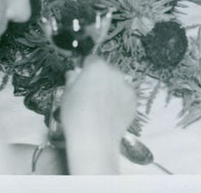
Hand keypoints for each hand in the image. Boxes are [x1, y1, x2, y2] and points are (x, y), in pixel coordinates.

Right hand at [59, 57, 135, 173]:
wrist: (95, 139)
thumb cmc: (76, 115)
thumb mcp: (66, 95)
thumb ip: (72, 80)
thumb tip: (73, 73)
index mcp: (96, 66)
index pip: (91, 60)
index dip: (86, 69)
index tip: (82, 80)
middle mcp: (114, 72)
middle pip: (106, 70)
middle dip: (100, 78)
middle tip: (91, 95)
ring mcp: (126, 86)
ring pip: (117, 83)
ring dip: (111, 89)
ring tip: (102, 107)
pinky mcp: (134, 100)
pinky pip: (125, 96)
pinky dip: (120, 101)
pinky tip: (111, 114)